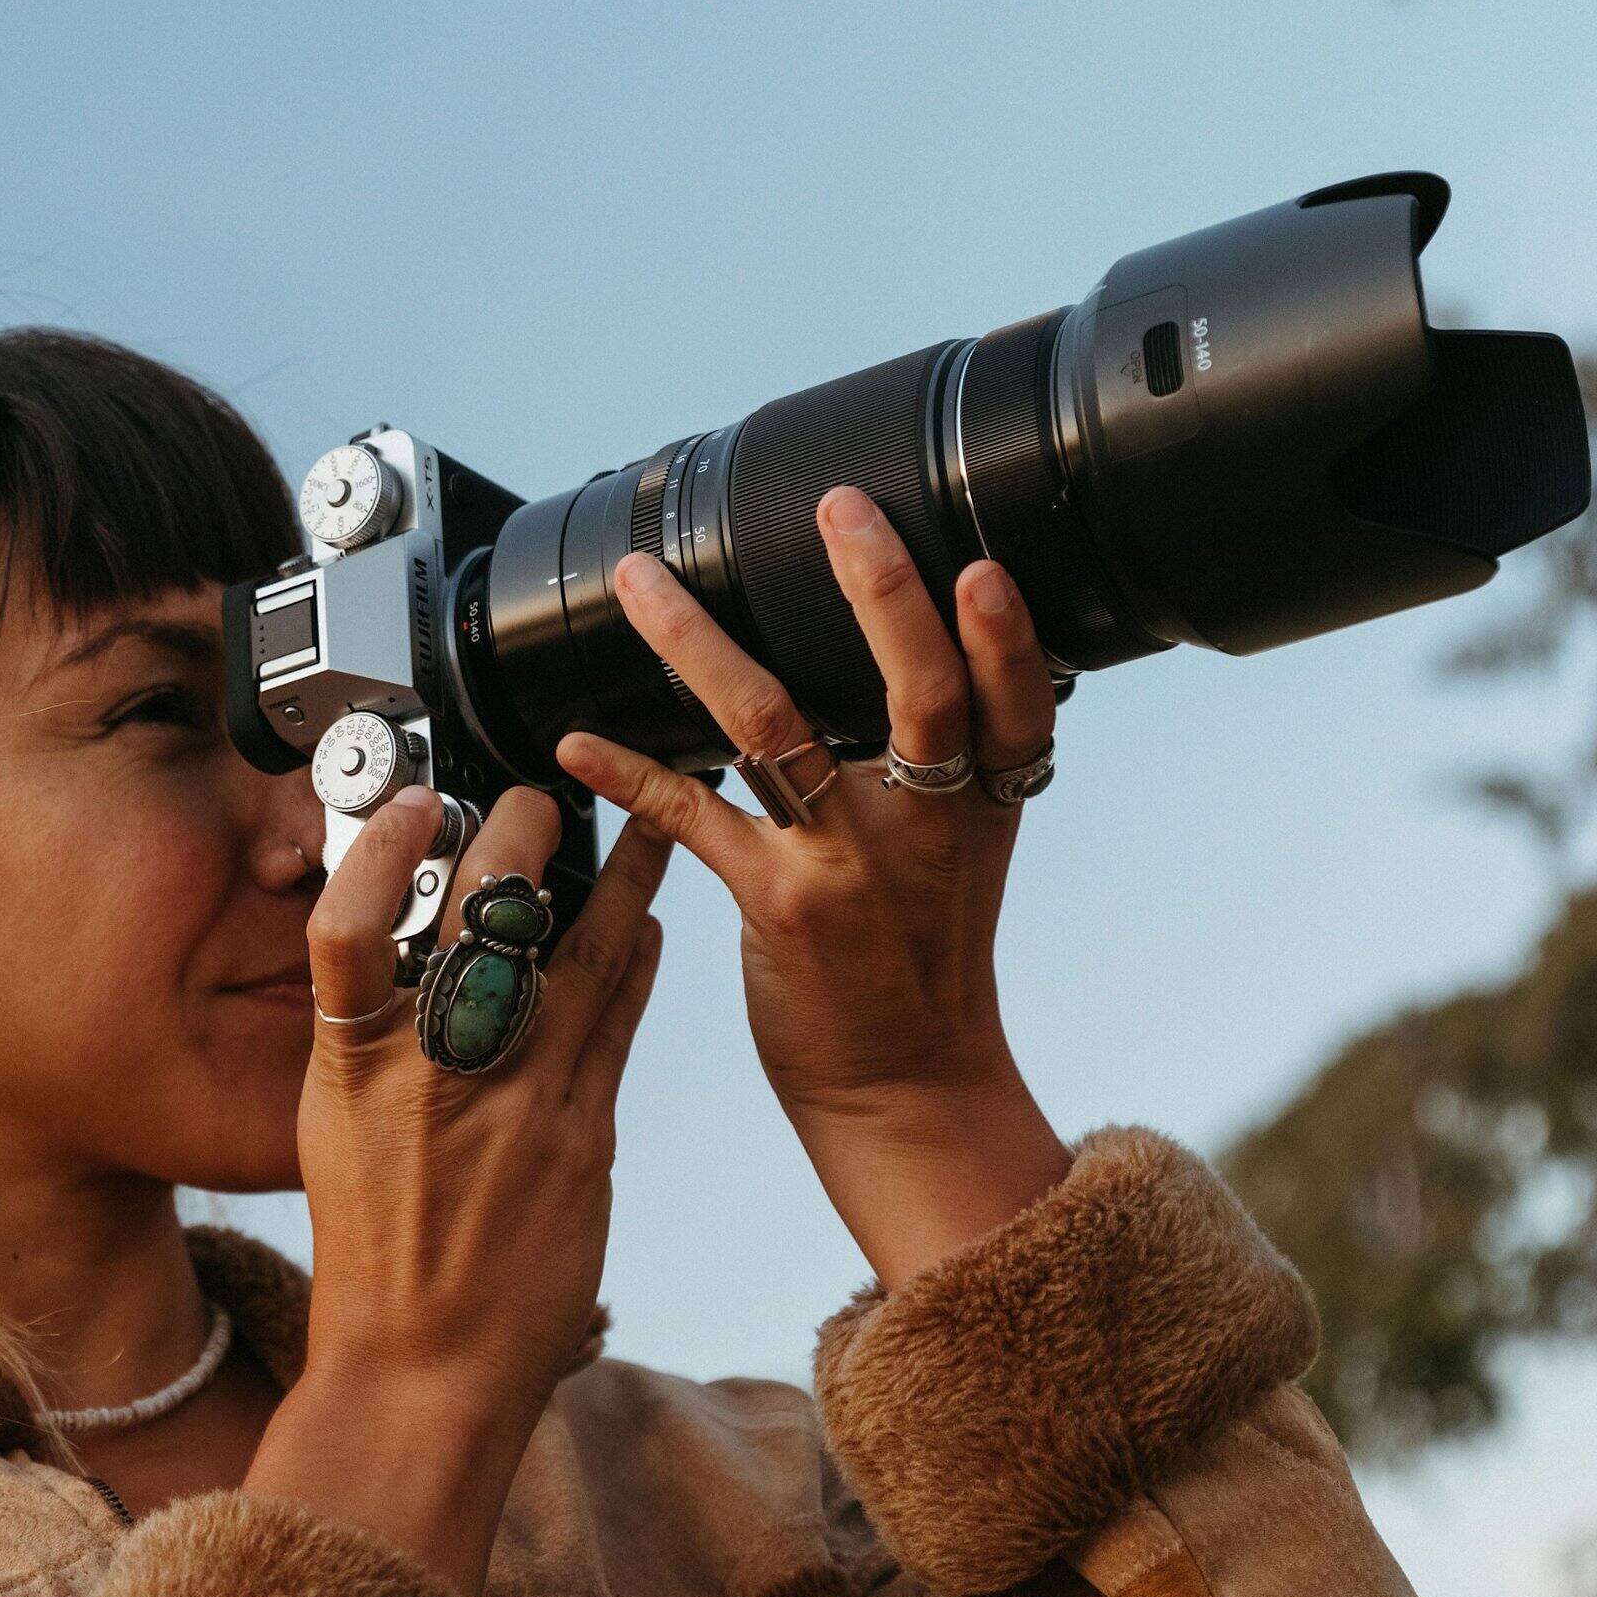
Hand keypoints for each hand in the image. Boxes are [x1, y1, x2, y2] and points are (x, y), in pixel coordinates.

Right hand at [247, 786, 666, 1593]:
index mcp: (351, 1070)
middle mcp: (432, 1075)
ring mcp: (516, 1102)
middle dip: (520, 839)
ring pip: (578, 957)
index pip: (348, 927)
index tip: (414, 804)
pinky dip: (636, 964)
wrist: (423, 1372)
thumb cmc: (375, 1262)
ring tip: (648, 819)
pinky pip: (618, 1024)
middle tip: (542, 797)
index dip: (379, 851)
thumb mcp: (337, 1136)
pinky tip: (651, 926)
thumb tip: (413, 963)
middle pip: (483, 921)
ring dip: (617, 880)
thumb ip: (374, 1046)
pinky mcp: (581, 1138)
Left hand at [554, 488, 1069, 1291]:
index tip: (982, 564)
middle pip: (917, 692)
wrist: (905, 1086)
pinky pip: (691, 818)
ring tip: (648, 583)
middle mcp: (925, 825)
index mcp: (980, 805)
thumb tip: (905, 653)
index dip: (1006, 636)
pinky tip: (581, 742)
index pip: (1015, 705)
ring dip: (697, 646)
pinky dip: (628, 772)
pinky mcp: (779, 905)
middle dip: (880, 593)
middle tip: (841, 509)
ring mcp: (851, 864)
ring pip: (774, 729)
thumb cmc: (921, 960)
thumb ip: (941, 764)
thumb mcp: (960, 853)